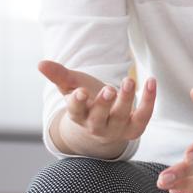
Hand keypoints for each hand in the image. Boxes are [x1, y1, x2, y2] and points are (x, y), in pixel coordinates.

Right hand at [38, 60, 155, 157]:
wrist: (106, 122)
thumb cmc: (88, 100)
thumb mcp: (73, 86)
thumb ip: (59, 75)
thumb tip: (41, 63)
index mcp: (79, 115)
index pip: (75, 111)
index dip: (77, 103)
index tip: (80, 93)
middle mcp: (96, 126)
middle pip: (98, 118)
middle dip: (104, 104)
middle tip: (110, 89)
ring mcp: (116, 129)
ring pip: (121, 117)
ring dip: (126, 99)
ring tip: (129, 80)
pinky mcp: (134, 128)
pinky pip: (143, 115)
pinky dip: (148, 100)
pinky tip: (151, 81)